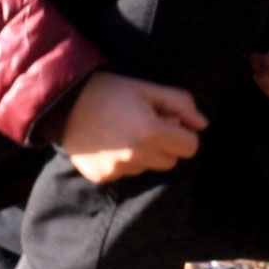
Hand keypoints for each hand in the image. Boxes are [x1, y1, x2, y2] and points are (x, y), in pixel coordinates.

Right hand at [52, 70, 205, 184]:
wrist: (65, 105)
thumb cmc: (112, 92)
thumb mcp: (149, 89)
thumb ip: (181, 104)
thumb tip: (202, 124)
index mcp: (151, 133)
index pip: (190, 147)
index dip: (184, 133)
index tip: (169, 120)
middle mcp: (136, 157)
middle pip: (171, 161)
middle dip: (167, 144)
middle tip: (148, 124)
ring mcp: (117, 171)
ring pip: (149, 167)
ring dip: (146, 153)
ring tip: (127, 131)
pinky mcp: (102, 178)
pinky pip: (126, 173)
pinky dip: (125, 161)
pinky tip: (111, 142)